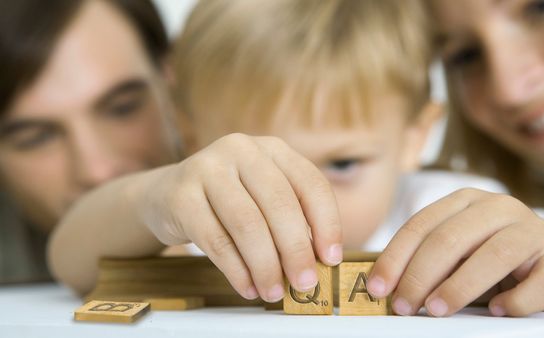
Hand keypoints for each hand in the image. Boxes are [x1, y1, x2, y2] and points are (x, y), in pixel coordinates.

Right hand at [138, 133, 342, 301]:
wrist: (166, 195)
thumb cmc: (227, 201)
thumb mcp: (263, 196)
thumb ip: (291, 219)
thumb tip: (319, 263)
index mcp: (272, 148)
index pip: (310, 183)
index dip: (327, 223)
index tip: (331, 259)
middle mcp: (241, 149)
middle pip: (279, 204)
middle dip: (296, 250)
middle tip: (305, 283)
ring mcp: (207, 168)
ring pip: (247, 224)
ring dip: (265, 265)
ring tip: (274, 291)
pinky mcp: (181, 195)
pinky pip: (215, 240)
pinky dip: (236, 270)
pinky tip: (247, 287)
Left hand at [366, 188, 543, 316]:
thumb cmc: (493, 257)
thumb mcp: (458, 250)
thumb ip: (428, 261)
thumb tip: (388, 288)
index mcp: (465, 201)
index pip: (421, 225)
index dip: (395, 258)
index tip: (378, 288)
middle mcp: (499, 208)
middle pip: (451, 238)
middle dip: (420, 275)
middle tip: (403, 306)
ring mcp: (533, 231)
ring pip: (494, 256)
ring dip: (459, 287)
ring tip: (436, 310)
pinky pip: (540, 282)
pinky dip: (515, 301)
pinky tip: (496, 311)